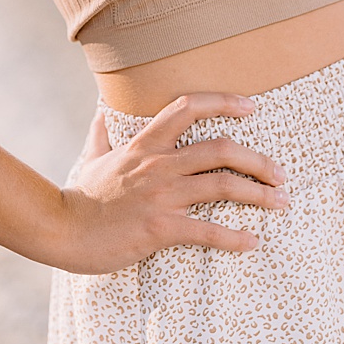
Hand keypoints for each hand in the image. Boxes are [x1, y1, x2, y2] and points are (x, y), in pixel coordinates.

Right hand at [52, 94, 289, 273]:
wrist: (61, 230)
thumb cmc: (81, 197)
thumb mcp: (93, 157)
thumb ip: (102, 134)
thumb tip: (101, 112)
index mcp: (145, 143)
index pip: (189, 107)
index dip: (224, 102)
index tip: (252, 107)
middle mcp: (158, 163)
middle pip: (222, 149)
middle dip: (259, 160)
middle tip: (281, 174)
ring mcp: (161, 195)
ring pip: (223, 185)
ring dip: (259, 194)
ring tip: (281, 202)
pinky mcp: (160, 227)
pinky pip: (208, 230)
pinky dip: (235, 237)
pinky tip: (253, 241)